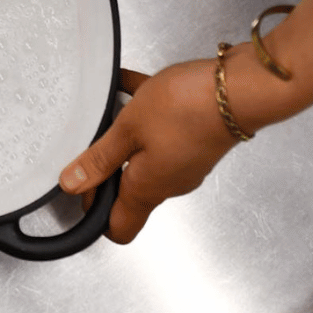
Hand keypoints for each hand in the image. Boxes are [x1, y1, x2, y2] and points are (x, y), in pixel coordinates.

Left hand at [59, 59, 242, 243]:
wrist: (240, 87)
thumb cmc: (187, 109)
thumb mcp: (128, 130)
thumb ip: (98, 159)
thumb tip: (72, 184)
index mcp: (148, 189)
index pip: (119, 227)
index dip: (95, 213)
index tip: (77, 188)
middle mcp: (169, 182)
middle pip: (128, 189)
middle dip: (105, 169)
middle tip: (87, 141)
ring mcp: (184, 160)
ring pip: (144, 155)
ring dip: (124, 136)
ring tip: (106, 109)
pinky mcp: (195, 137)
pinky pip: (161, 129)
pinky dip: (142, 112)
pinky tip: (128, 85)